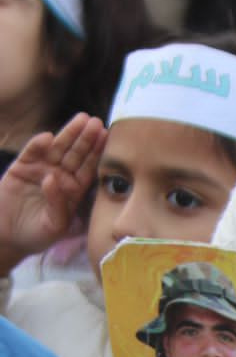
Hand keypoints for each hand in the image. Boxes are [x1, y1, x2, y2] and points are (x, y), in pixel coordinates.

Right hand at [0, 114, 106, 273]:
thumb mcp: (54, 226)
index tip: (106, 139)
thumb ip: (58, 204)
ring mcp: (41, 169)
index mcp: (73, 190)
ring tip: (80, 120)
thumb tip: (52, 178)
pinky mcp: (22, 167)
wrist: (8, 236)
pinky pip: (31, 153)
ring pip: (57, 148)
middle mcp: (59, 176)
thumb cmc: (37, 235)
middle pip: (75, 154)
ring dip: (68, 134)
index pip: (87, 169)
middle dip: (86, 138)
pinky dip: (38, 144)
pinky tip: (48, 137)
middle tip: (96, 122)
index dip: (96, 153)